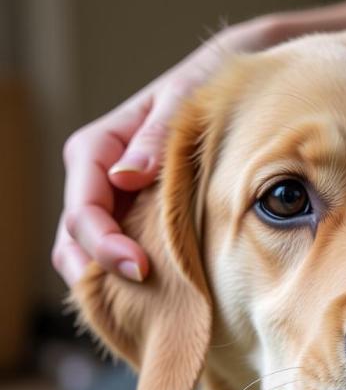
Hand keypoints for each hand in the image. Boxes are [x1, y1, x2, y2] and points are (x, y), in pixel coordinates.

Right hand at [53, 20, 279, 285]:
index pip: (84, 210)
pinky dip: (126, 278)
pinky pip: (116, 254)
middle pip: (75, 240)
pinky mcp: (134, 217)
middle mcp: (96, 179)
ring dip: (109, 282)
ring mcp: (112, 201)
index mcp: (96, 149)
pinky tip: (155, 297)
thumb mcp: (182, 102)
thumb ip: (154, 140)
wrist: (227, 82)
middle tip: (145, 296)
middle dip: (101, 273)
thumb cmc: (202, 87)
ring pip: (87, 254)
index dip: (105, 245)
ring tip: (146, 307)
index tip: (140, 268)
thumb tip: (127, 176)